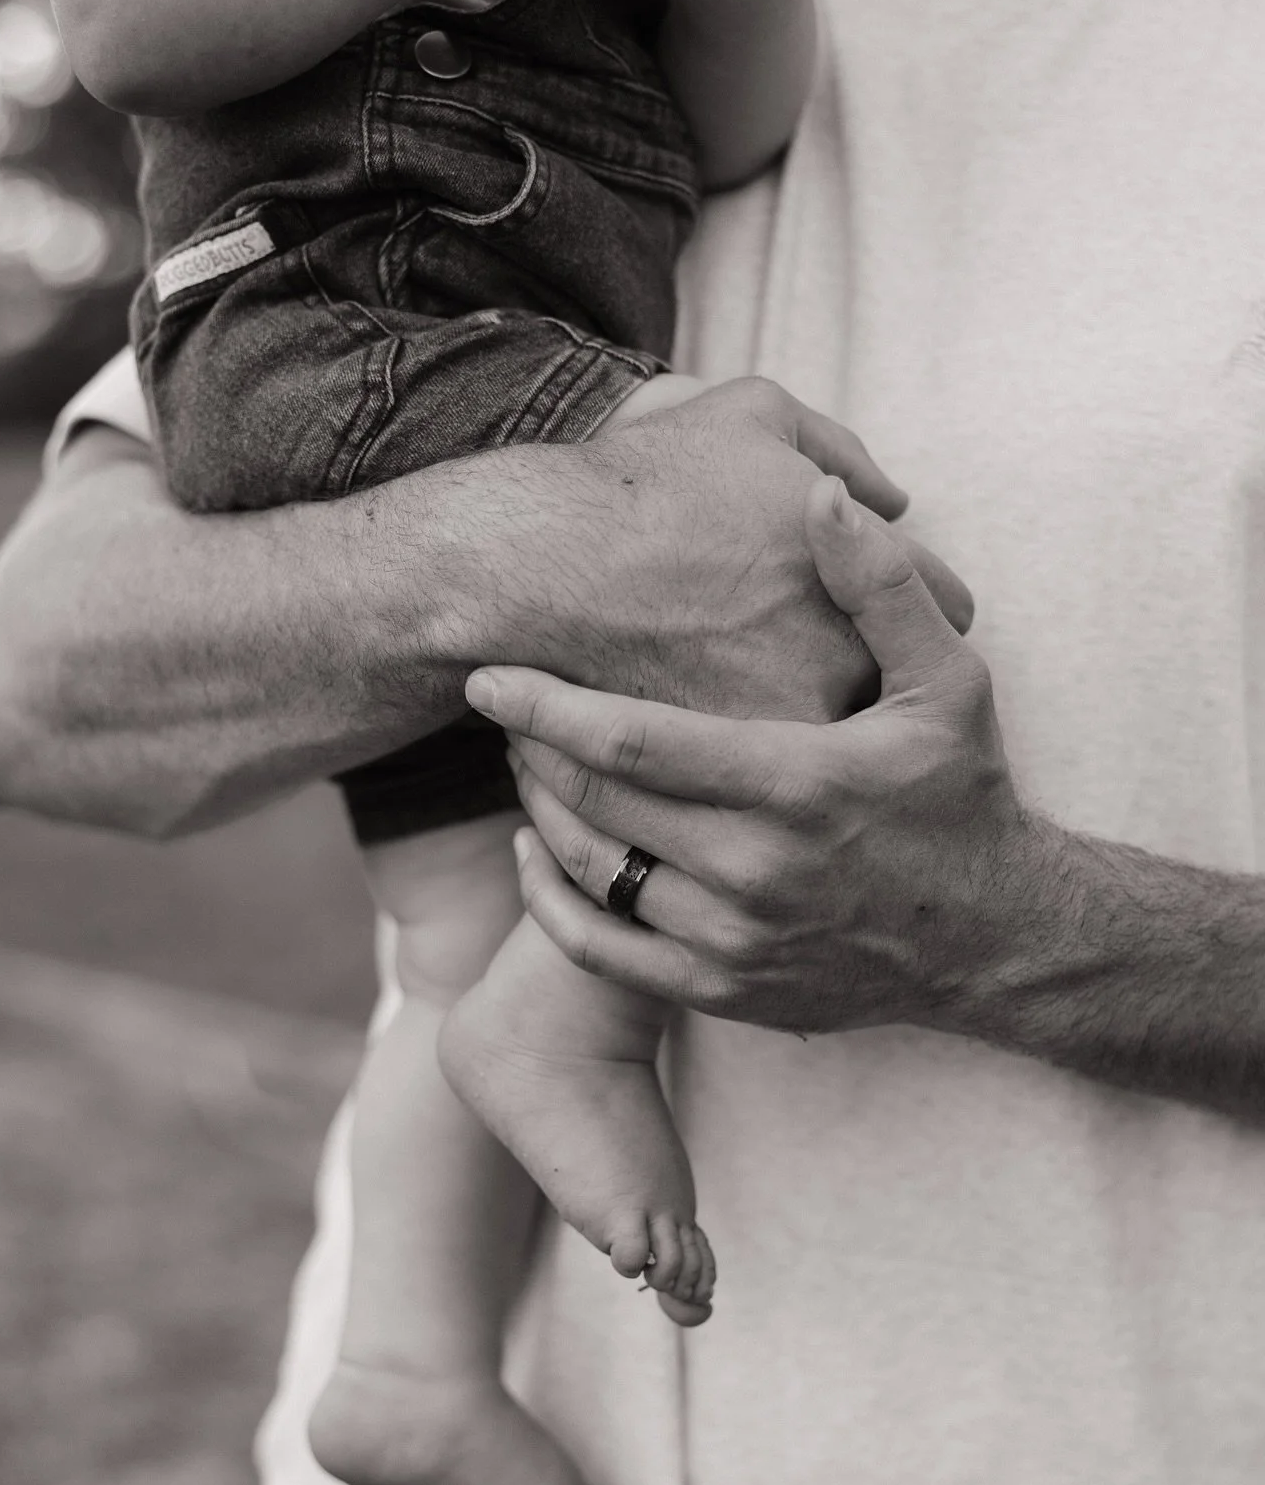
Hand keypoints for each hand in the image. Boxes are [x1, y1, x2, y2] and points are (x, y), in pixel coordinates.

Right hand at [461, 377, 972, 726]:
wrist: (541, 567)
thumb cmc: (647, 482)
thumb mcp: (756, 417)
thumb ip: (840, 452)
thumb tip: (890, 501)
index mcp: (864, 573)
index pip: (945, 607)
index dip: (909, 602)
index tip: (869, 602)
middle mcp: (840, 664)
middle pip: (892, 688)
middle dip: (866, 676)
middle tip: (813, 656)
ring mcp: (782, 733)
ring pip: (828, 746)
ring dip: (811, 728)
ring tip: (761, 698)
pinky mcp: (721, 780)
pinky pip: (761, 777)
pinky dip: (748, 761)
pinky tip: (712, 726)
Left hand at [466, 475, 1049, 1035]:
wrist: (995, 940)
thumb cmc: (963, 796)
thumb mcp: (948, 682)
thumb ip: (880, 587)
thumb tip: (821, 495)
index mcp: (795, 784)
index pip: (632, 741)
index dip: (546, 705)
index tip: (489, 675)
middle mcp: (754, 870)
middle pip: (597, 801)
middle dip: (534, 748)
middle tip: (502, 707)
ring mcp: (734, 938)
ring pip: (591, 871)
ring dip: (541, 811)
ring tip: (525, 760)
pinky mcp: (722, 988)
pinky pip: (602, 950)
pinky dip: (551, 902)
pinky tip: (533, 853)